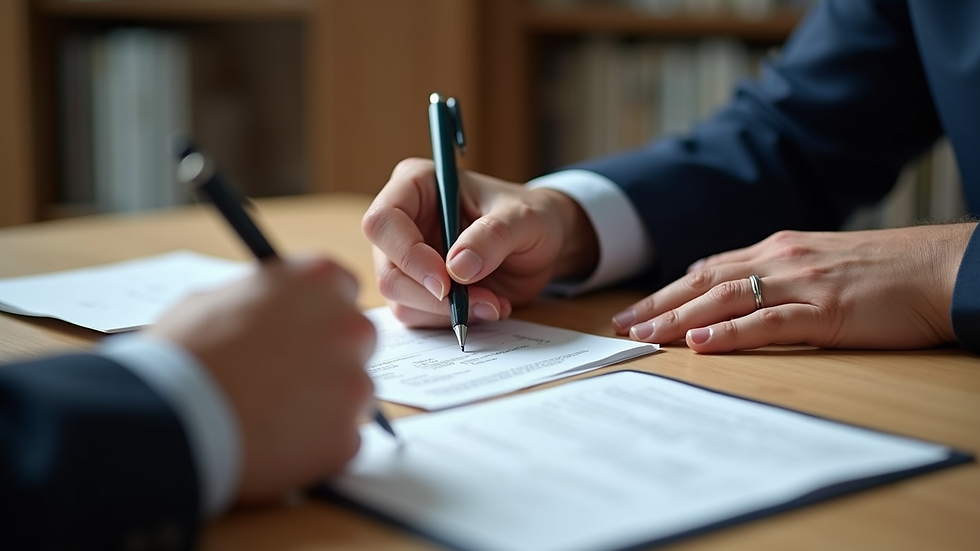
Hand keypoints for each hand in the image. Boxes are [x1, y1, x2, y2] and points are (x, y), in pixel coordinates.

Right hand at [147, 256, 375, 502]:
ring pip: (354, 392)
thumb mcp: (216, 300)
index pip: (341, 289)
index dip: (317, 312)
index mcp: (320, 280)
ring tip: (272, 415)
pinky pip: (342, 439)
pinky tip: (276, 444)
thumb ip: (263, 301)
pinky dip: (317, 445)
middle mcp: (349, 327)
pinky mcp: (345, 437)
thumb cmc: (183, 354)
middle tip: (286, 376)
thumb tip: (272, 313)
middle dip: (329, 356)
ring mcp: (353, 385)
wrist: (168, 418)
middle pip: (356, 340)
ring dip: (325, 402)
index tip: (299, 329)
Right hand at [362, 158, 598, 326]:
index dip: (408, 255)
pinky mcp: (418, 287)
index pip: (384, 222)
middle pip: (387, 270)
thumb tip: (456, 268)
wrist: (543, 244)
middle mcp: (403, 222)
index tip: (446, 283)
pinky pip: (418, 315)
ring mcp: (406, 258)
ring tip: (494, 302)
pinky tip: (485, 306)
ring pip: (400, 299)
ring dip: (448, 312)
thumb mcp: (524, 219)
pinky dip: (452, 319)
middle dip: (433, 297)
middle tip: (484, 302)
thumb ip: (492, 236)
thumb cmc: (531, 216)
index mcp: (416, 186)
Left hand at [612, 224, 975, 351]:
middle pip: (703, 283)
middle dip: (658, 306)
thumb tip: (735, 292)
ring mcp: (801, 284)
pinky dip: (729, 333)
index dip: (668, 292)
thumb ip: (777, 275)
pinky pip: (767, 323)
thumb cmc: (885, 271)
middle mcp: (780, 260)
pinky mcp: (826, 311)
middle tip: (621, 327)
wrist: (941, 267)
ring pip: (724, 300)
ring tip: (643, 337)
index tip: (636, 311)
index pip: (707, 271)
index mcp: (778, 250)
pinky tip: (700, 344)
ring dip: (678, 319)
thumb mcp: (820, 263)